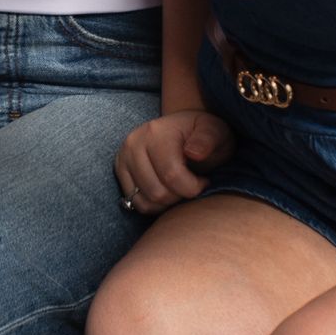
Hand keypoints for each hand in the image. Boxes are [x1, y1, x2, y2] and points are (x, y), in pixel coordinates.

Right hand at [114, 110, 234, 215]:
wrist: (184, 128)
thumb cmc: (203, 134)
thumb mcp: (215, 131)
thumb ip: (207, 140)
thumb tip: (193, 153)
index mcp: (156, 132)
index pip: (171, 176)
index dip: (193, 188)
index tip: (205, 181)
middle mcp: (133, 143)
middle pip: (157, 193)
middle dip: (180, 197)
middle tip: (192, 186)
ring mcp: (124, 158)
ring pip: (145, 202)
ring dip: (167, 203)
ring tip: (180, 188)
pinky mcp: (120, 171)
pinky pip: (135, 203)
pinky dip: (154, 205)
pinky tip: (168, 192)